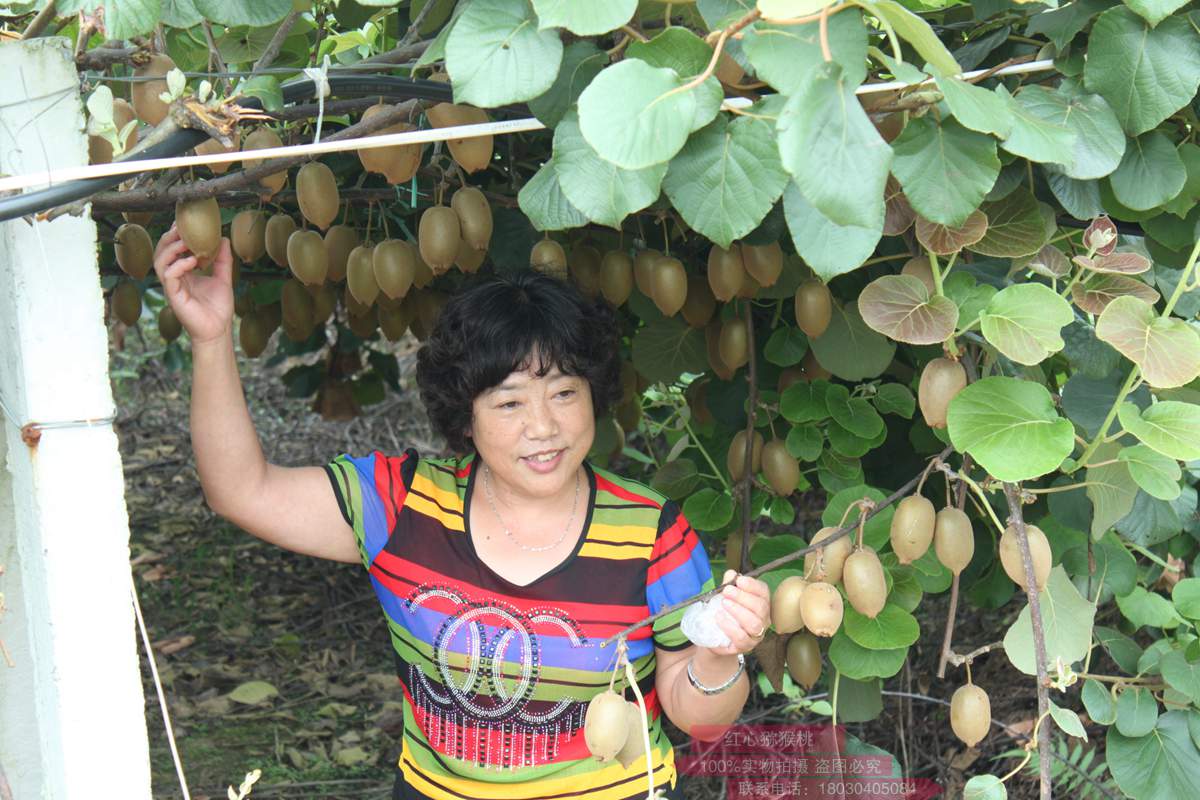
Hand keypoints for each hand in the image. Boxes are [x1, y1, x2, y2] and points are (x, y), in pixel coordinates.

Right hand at [152, 224, 234, 344]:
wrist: (218, 330)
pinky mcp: (173, 295)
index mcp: (183, 272)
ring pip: (160, 261)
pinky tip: (192, 261)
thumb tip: (224, 238)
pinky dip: (178, 265)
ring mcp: (172, 286)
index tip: (184, 224)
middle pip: (161, 251)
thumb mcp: (223, 278)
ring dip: (172, 248)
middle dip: (170, 237)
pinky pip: (168, 275)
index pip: (171, 249)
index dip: (174, 236)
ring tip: (186, 242)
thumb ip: (222, 259)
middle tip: (182, 228)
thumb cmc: (218, 307)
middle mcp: (174, 278)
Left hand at [705, 569, 770, 656]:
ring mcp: (756, 634)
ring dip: (738, 611)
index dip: (753, 585)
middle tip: (727, 591)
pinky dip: (730, 626)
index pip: (764, 592)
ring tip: (724, 603)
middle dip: (743, 597)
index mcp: (761, 603)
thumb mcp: (725, 597)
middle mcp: (763, 619)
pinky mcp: (746, 646)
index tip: (739, 580)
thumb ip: (729, 585)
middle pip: (760, 607)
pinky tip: (719, 618)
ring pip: (754, 623)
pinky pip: (742, 637)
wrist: (715, 637)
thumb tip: (731, 574)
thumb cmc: (725, 613)